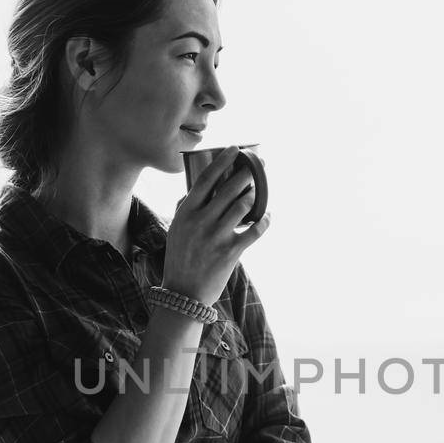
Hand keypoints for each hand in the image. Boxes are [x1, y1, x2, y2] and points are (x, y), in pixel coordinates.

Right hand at [163, 145, 272, 305]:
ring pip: (244, 205)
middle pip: (229, 188)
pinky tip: (268, 216)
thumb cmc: (179, 259)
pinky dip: (264, 220)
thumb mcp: (175, 230)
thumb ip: (184, 209)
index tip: (235, 149)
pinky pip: (254, 230)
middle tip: (260, 163)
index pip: (206, 178)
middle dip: (248, 171)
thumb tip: (193, 190)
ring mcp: (216, 236)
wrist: (184, 293)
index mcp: (186, 212)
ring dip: (255, 195)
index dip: (222, 161)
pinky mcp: (231, 252)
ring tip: (260, 190)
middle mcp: (201, 221)